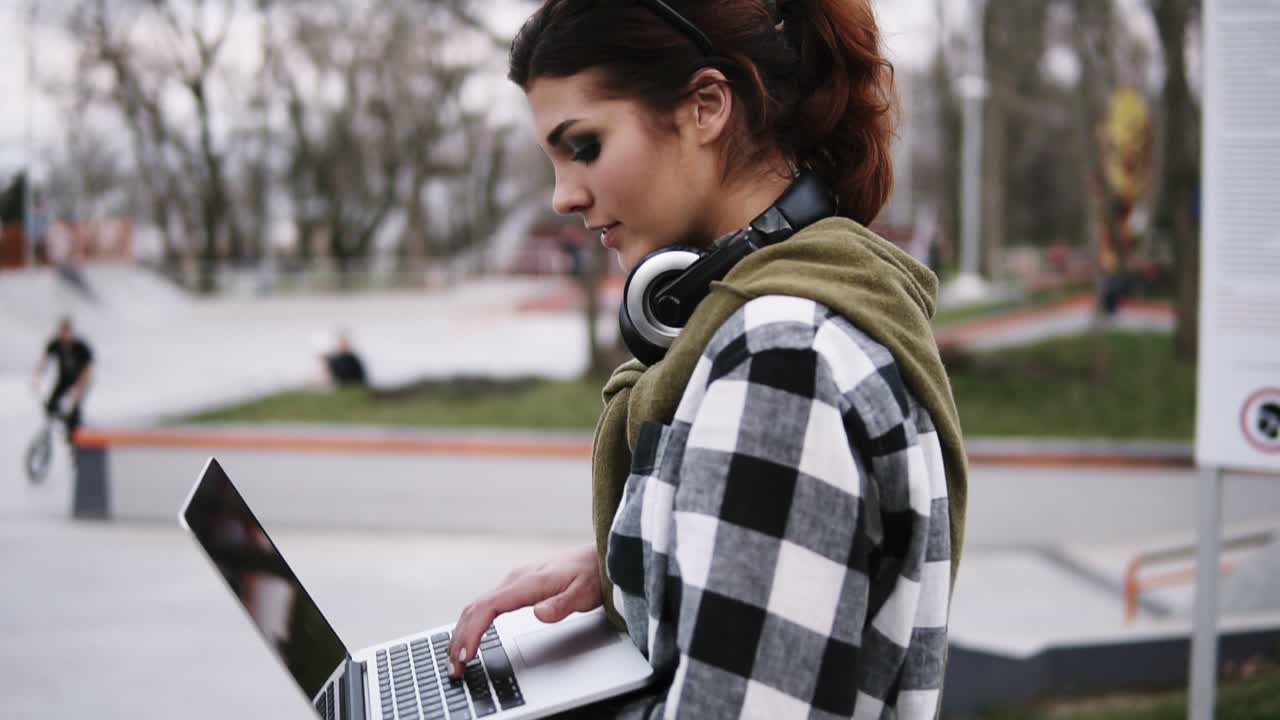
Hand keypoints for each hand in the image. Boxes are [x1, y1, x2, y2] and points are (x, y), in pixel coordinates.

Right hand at [446, 543, 601, 677]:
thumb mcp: (584, 593)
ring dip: (462, 631)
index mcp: (528, 582)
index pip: (489, 606)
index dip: (473, 631)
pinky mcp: (516, 586)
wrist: (597, 558)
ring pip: (477, 605)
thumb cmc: (591, 575)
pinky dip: (473, 622)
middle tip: (454, 666)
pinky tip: (471, 636)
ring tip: (457, 657)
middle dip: (460, 637)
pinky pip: (486, 604)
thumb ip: (561, 605)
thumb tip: (539, 614)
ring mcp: (514, 582)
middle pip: (476, 607)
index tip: (467, 653)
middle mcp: (516, 580)